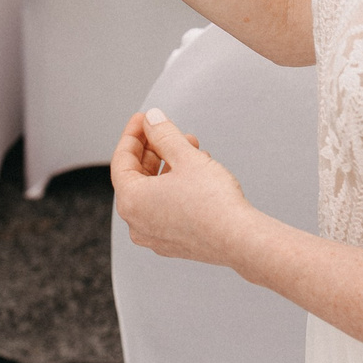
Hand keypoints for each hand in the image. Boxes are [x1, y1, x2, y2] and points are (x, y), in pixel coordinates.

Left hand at [111, 108, 258, 268]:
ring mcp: (155, 236)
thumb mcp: (186, 157)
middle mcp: (137, 223)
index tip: (144, 119)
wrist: (240, 239)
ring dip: (167, 166)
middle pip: (136, 176)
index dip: (134, 134)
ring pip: (153, 192)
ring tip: (189, 148)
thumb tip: (152, 120)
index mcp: (131, 202)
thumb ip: (164, 134)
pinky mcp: (174, 243)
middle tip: (166, 131)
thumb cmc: (213, 204)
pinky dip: (174, 187)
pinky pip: (165, 208)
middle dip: (153, 149)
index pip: (122, 159)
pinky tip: (194, 172)